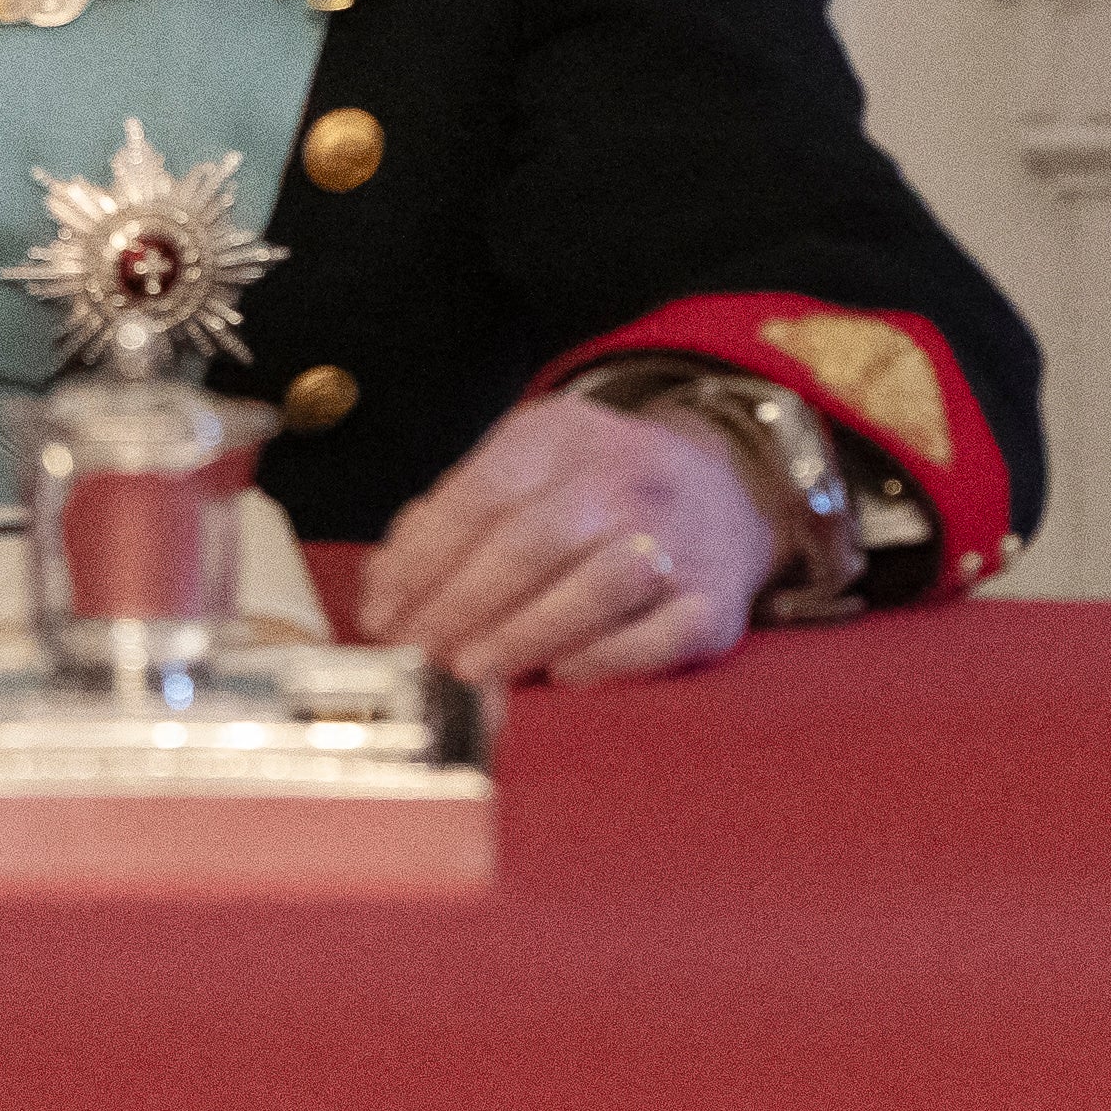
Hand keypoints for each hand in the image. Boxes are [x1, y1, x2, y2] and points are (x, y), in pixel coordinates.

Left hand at [359, 392, 777, 688]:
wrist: (726, 495)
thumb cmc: (599, 496)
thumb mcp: (529, 470)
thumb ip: (451, 517)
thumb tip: (385, 584)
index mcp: (567, 434)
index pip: (482, 493)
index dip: (423, 559)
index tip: (384, 612)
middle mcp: (628, 474)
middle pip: (532, 540)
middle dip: (462, 604)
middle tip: (419, 653)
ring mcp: (679, 537)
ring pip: (596, 584)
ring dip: (523, 634)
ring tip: (471, 672)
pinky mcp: (715, 601)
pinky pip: (662, 634)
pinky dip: (608, 658)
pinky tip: (562, 676)